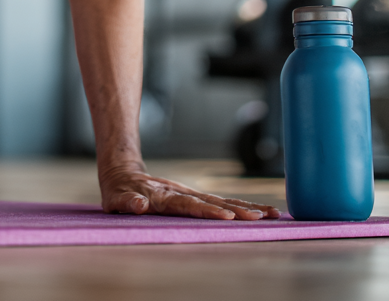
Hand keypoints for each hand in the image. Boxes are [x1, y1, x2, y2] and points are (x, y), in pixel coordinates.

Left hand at [100, 165, 280, 220]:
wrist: (123, 172)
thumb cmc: (119, 191)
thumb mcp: (116, 198)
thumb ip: (127, 201)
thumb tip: (140, 204)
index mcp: (163, 197)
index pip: (188, 205)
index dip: (207, 210)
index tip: (228, 215)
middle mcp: (181, 193)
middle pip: (212, 201)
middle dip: (238, 208)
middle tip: (262, 216)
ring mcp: (189, 193)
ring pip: (222, 199)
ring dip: (247, 206)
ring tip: (272, 214)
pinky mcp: (195, 197)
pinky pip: (220, 201)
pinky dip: (242, 205)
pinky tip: (262, 212)